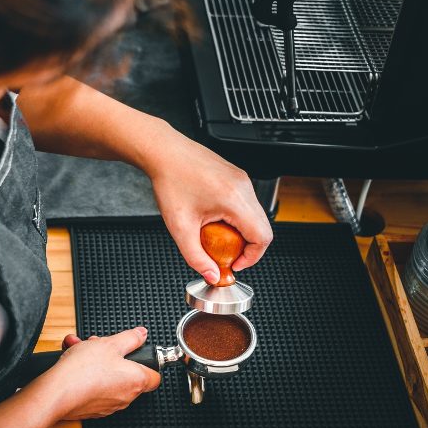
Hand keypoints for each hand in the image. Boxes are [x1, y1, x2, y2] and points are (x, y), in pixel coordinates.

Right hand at [44, 328, 160, 419]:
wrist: (57, 393)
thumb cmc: (84, 370)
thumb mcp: (110, 343)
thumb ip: (130, 338)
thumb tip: (141, 334)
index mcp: (136, 381)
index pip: (155, 376)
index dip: (147, 362)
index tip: (137, 353)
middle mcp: (125, 397)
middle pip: (126, 373)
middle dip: (113, 356)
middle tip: (100, 345)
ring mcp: (108, 405)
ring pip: (107, 378)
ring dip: (96, 362)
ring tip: (80, 349)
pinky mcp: (91, 409)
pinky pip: (93, 388)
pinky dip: (86, 375)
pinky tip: (73, 362)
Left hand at [144, 129, 272, 282]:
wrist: (164, 153)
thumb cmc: (170, 181)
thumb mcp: (180, 227)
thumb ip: (196, 257)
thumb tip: (212, 275)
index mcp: (234, 200)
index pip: (262, 237)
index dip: (252, 257)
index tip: (235, 264)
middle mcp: (243, 187)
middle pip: (262, 228)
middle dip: (246, 247)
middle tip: (225, 254)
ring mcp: (242, 180)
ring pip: (255, 216)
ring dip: (241, 232)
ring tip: (217, 235)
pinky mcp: (237, 177)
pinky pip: (246, 204)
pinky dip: (236, 218)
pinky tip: (214, 219)